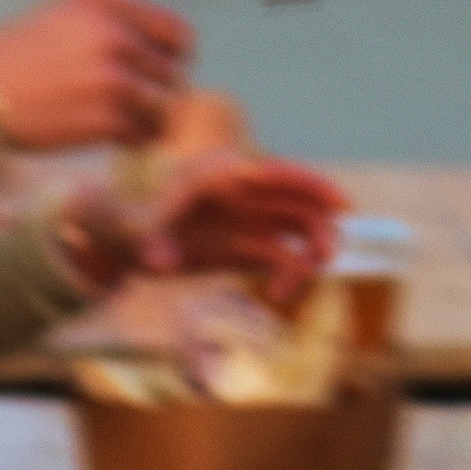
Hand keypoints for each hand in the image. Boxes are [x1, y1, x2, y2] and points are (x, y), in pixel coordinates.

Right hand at [0, 0, 192, 154]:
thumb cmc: (5, 62)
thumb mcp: (57, 18)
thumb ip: (108, 28)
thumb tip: (158, 58)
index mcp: (102, 3)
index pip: (176, 34)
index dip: (171, 60)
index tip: (154, 77)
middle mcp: (114, 34)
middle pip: (172, 75)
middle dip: (154, 95)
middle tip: (125, 109)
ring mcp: (112, 77)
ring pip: (163, 109)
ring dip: (146, 123)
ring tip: (118, 126)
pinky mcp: (105, 118)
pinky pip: (143, 135)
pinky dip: (129, 142)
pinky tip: (104, 139)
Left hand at [136, 157, 347, 310]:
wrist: (132, 241)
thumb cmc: (132, 222)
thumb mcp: (132, 226)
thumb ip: (144, 238)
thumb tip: (157, 261)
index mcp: (227, 177)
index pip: (278, 173)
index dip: (311, 184)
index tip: (338, 203)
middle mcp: (251, 197)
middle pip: (304, 202)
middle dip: (322, 225)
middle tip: (324, 255)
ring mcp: (257, 222)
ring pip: (305, 230)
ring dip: (316, 252)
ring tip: (300, 278)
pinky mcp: (256, 250)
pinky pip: (289, 259)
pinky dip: (292, 277)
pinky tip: (275, 295)